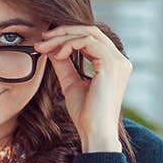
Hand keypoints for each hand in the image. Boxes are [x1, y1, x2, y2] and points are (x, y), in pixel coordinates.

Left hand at [35, 25, 131, 152]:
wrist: (94, 132)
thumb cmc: (86, 114)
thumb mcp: (71, 83)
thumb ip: (64, 64)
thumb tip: (51, 47)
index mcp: (113, 64)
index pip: (91, 38)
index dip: (68, 36)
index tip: (46, 43)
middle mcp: (120, 60)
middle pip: (91, 31)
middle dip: (63, 32)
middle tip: (42, 40)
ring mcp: (118, 61)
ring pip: (88, 33)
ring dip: (63, 38)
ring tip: (44, 47)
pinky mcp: (111, 64)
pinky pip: (88, 42)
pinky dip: (69, 44)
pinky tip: (58, 55)